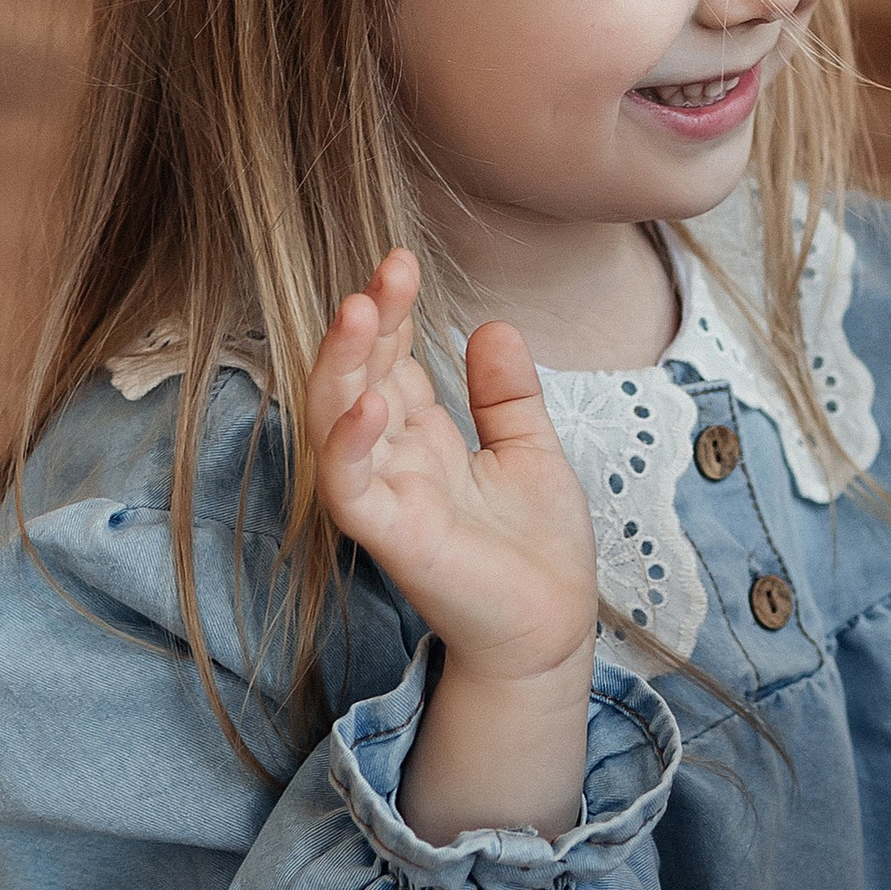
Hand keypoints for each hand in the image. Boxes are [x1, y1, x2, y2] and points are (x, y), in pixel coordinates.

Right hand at [305, 252, 598, 684]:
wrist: (553, 627)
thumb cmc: (536, 548)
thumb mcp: (531, 449)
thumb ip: (507, 392)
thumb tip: (493, 325)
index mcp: (424, 438)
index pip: (390, 360)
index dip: (392, 313)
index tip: (402, 262)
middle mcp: (395, 461)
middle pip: (358, 378)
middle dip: (366, 322)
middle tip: (387, 270)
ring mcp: (388, 498)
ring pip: (336, 423)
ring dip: (341, 366)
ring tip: (358, 310)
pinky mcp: (392, 539)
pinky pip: (352, 489)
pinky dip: (351, 445)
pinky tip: (370, 402)